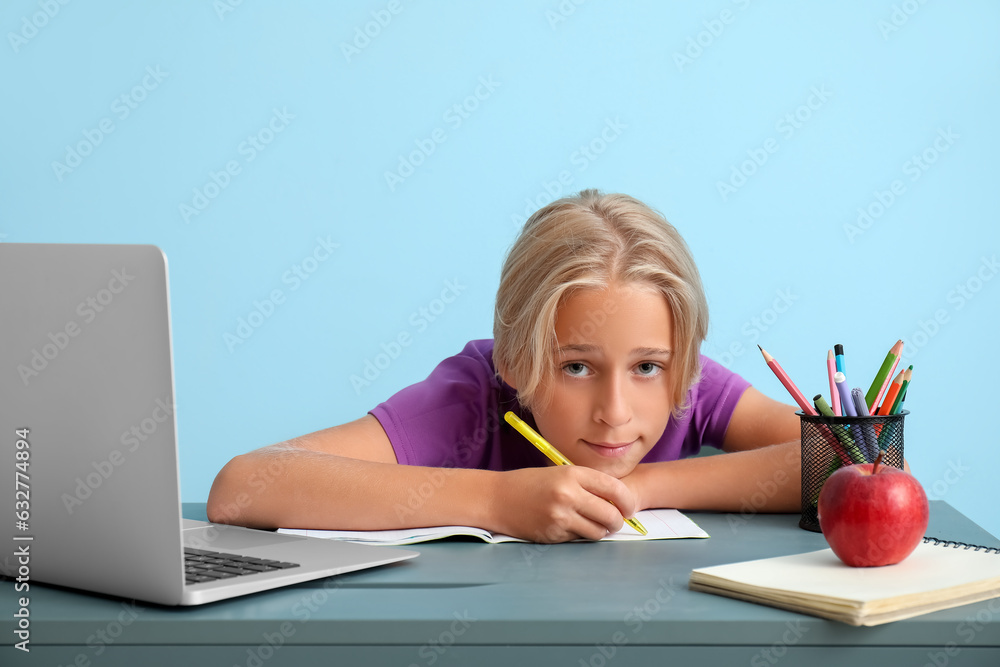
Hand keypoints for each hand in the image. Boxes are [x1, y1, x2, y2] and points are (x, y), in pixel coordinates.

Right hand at [486, 466, 637, 542]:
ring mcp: (560, 517)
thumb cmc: (530, 484)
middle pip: (610, 515)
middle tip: (615, 522)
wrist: (497, 498)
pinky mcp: (553, 534)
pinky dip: (579, 535)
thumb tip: (618, 503)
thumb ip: (587, 485)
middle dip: (617, 521)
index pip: (614, 489)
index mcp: (572, 474)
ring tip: (592, 524)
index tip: (630, 508)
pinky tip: (568, 526)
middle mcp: (568, 495)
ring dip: (600, 531)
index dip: (627, 501)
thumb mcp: (559, 473)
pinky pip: (578, 539)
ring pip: (597, 532)